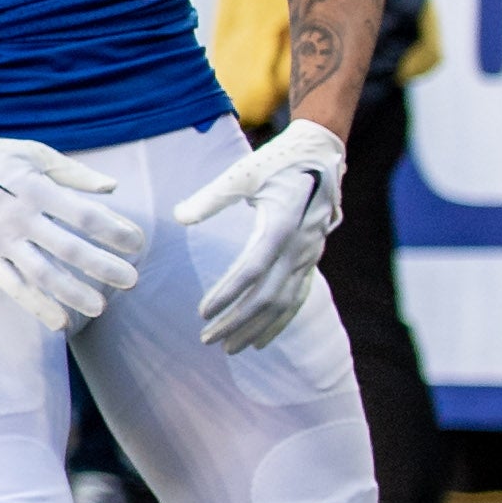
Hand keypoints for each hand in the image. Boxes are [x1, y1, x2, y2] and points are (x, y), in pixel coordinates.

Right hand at [0, 125, 147, 328]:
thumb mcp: (35, 154)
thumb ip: (75, 174)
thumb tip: (113, 190)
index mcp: (35, 188)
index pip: (83, 215)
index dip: (114, 230)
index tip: (138, 243)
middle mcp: (19, 217)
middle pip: (69, 247)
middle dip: (103, 266)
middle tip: (131, 281)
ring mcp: (0, 239)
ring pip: (42, 273)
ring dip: (73, 293)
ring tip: (100, 308)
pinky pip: (12, 285)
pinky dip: (36, 305)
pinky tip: (59, 321)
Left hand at [172, 116, 345, 351]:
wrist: (321, 155)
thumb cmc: (278, 162)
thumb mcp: (243, 174)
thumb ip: (211, 198)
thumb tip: (179, 217)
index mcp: (280, 227)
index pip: (250, 272)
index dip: (227, 294)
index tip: (203, 313)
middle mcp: (298, 248)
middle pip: (267, 296)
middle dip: (237, 322)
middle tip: (208, 340)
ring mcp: (308, 256)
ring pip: (284, 303)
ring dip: (257, 328)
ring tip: (230, 348)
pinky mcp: (312, 258)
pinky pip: (298, 297)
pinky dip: (280, 322)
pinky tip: (261, 340)